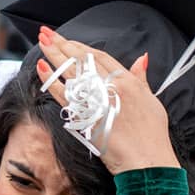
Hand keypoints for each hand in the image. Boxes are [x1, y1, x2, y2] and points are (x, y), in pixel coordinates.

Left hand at [34, 31, 177, 173]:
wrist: (147, 162)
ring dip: (54, 55)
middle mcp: (111, 87)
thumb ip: (142, 79)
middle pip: (82, 60)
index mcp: (128, 81)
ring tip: (41, 42)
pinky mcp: (86, 117)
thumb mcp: (152, 101)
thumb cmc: (153, 136)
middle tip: (47, 33)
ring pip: (71, 73)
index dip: (81, 46)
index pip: (100, 57)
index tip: (67, 39)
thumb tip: (142, 59)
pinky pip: (64, 95)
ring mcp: (97, 101)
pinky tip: (42, 69)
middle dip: (63, 44)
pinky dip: (52, 81)